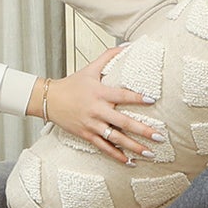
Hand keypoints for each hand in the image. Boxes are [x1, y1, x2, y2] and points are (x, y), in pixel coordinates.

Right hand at [30, 46, 163, 164]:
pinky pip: (104, 148)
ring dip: (133, 147)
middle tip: (159, 137)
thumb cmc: (72, 84)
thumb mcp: (90, 68)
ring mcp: (91, 125)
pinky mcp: (86, 135)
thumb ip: (109, 56)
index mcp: (99, 92)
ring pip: (115, 138)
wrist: (49, 99)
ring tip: (150, 153)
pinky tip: (130, 162)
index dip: (136, 97)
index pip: (121, 95)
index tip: (152, 100)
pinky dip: (117, 156)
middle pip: (122, 122)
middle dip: (142, 130)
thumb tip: (128, 45)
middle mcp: (97, 110)